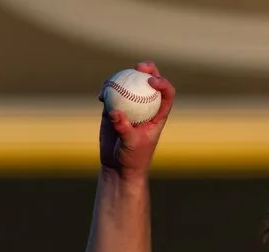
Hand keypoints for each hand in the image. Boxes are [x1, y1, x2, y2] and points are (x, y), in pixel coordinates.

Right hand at [99, 61, 174, 176]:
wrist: (119, 167)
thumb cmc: (133, 158)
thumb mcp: (132, 144)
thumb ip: (124, 128)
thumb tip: (114, 112)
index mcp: (158, 114)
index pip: (167, 94)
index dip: (163, 83)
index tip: (152, 81)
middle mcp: (146, 107)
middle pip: (150, 83)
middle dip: (148, 69)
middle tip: (139, 66)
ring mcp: (131, 106)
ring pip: (130, 84)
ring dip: (123, 76)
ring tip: (113, 79)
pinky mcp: (115, 108)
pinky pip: (111, 94)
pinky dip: (106, 91)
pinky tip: (101, 94)